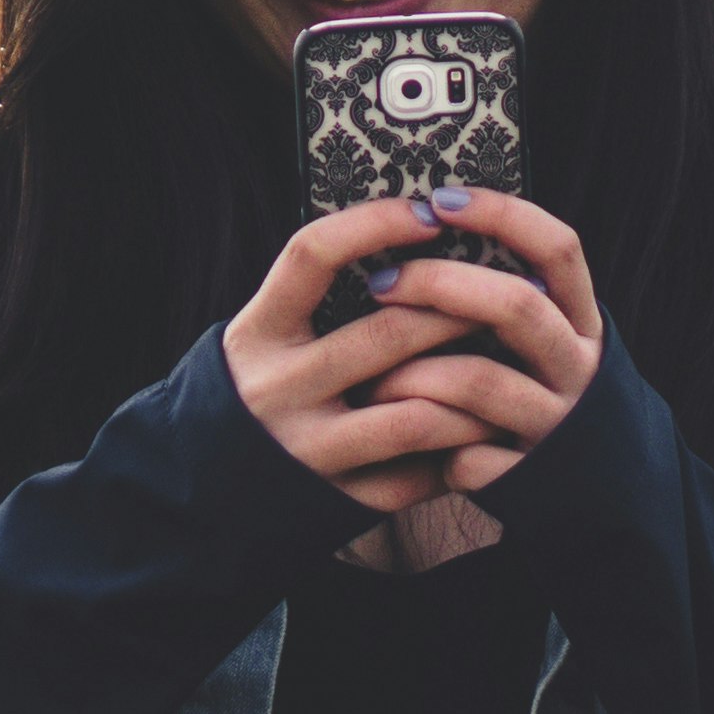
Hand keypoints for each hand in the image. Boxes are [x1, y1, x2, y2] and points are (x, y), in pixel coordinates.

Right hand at [232, 195, 518, 516]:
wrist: (206, 491)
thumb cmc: (261, 391)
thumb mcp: (266, 336)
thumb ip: (318, 300)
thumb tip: (414, 238)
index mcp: (258, 333)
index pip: (312, 255)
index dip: (374, 224)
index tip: (429, 213)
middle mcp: (278, 389)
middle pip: (388, 336)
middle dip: (458, 312)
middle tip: (504, 297)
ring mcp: (308, 450)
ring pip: (417, 416)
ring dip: (472, 391)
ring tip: (507, 369)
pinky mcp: (337, 500)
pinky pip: (416, 476)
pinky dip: (456, 452)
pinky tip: (480, 431)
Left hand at [356, 186, 601, 507]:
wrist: (595, 496)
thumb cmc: (542, 398)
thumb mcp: (548, 344)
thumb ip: (508, 302)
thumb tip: (428, 236)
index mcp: (583, 323)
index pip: (558, 249)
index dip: (502, 216)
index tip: (441, 200)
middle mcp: (579, 369)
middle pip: (517, 306)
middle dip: (441, 285)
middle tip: (382, 281)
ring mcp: (555, 424)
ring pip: (478, 381)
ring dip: (412, 373)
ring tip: (370, 375)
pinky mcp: (527, 478)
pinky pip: (466, 455)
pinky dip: (429, 444)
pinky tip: (403, 442)